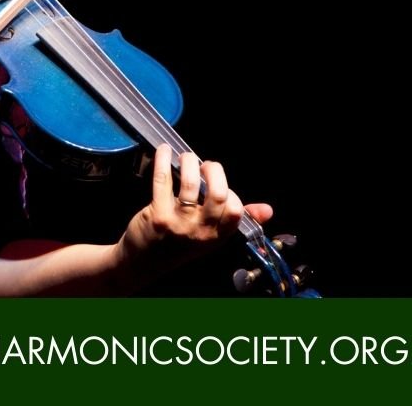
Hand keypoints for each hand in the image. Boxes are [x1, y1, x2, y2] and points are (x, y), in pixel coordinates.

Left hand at [118, 144, 272, 278]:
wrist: (144, 261)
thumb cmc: (179, 243)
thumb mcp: (211, 235)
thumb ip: (236, 219)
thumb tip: (267, 210)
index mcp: (217, 235)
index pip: (235, 210)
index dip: (229, 189)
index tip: (217, 180)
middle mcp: (201, 231)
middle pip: (218, 195)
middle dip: (214, 171)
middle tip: (205, 165)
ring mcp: (179, 223)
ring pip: (189, 183)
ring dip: (188, 161)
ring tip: (185, 157)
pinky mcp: (158, 215)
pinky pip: (163, 179)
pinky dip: (163, 159)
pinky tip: (164, 150)